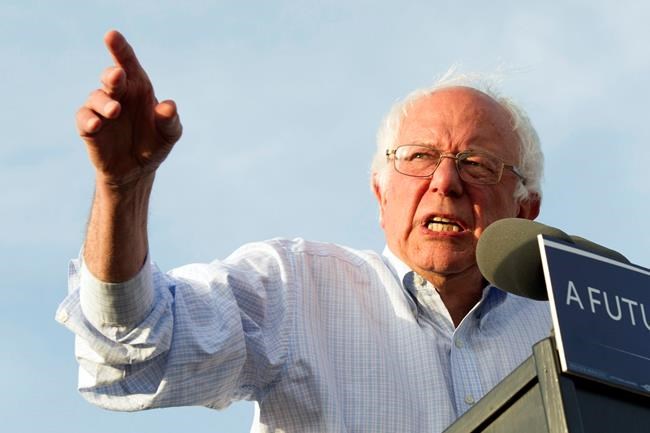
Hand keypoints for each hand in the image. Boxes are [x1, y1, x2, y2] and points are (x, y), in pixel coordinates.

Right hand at [76, 30, 181, 186]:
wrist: (138, 171)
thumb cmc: (154, 144)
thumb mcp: (169, 134)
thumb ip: (170, 121)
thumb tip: (169, 106)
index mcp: (138, 88)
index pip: (128, 63)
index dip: (120, 49)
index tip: (111, 35)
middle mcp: (118, 95)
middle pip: (111, 77)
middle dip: (112, 75)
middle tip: (117, 76)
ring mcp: (101, 110)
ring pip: (96, 97)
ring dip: (104, 102)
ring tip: (115, 110)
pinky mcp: (89, 129)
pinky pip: (84, 119)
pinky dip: (89, 119)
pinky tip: (97, 124)